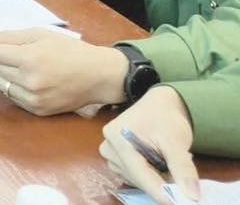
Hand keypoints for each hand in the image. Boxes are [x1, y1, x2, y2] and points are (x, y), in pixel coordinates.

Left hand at [0, 30, 127, 115]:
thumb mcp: (40, 35)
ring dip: (0, 72)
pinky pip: (13, 97)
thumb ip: (9, 37)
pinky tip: (24, 78)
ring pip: (1, 84)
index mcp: (30, 60)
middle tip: (4, 49)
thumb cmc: (70, 51)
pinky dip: (12, 86)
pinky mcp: (39, 111)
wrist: (99, 76)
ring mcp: (34, 100)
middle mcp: (30, 82)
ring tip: (16, 64)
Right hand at [100, 85, 198, 202]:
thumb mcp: (176, 141)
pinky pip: (132, 176)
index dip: (160, 191)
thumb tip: (192, 195)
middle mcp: (108, 146)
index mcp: (118, 137)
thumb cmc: (166, 118)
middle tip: (181, 182)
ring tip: (168, 166)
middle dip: (159, 184)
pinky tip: (158, 166)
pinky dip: (149, 176)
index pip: (139, 173)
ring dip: (154, 180)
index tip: (179, 202)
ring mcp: (109, 152)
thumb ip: (183, 168)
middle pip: (136, 178)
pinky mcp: (115, 157)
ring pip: (134, 179)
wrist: (159, 105)